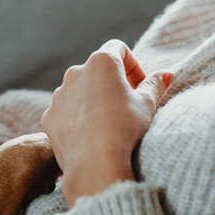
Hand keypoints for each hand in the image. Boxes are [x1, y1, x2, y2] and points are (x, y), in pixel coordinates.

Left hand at [41, 40, 172, 205]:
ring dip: (94, 99)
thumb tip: (165, 74)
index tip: (140, 87)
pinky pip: (66, 111)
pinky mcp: (50, 116)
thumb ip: (155, 84)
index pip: (119, 50)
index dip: (133, 66)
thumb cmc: (124, 129)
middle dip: (113, 83)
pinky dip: (78, 117)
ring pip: (80, 90)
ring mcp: (59, 94)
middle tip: (128, 106)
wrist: (95, 164)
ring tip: (109, 124)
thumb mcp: (147, 105)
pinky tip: (91, 135)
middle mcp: (75, 72)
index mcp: (101, 62)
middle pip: (97, 69)